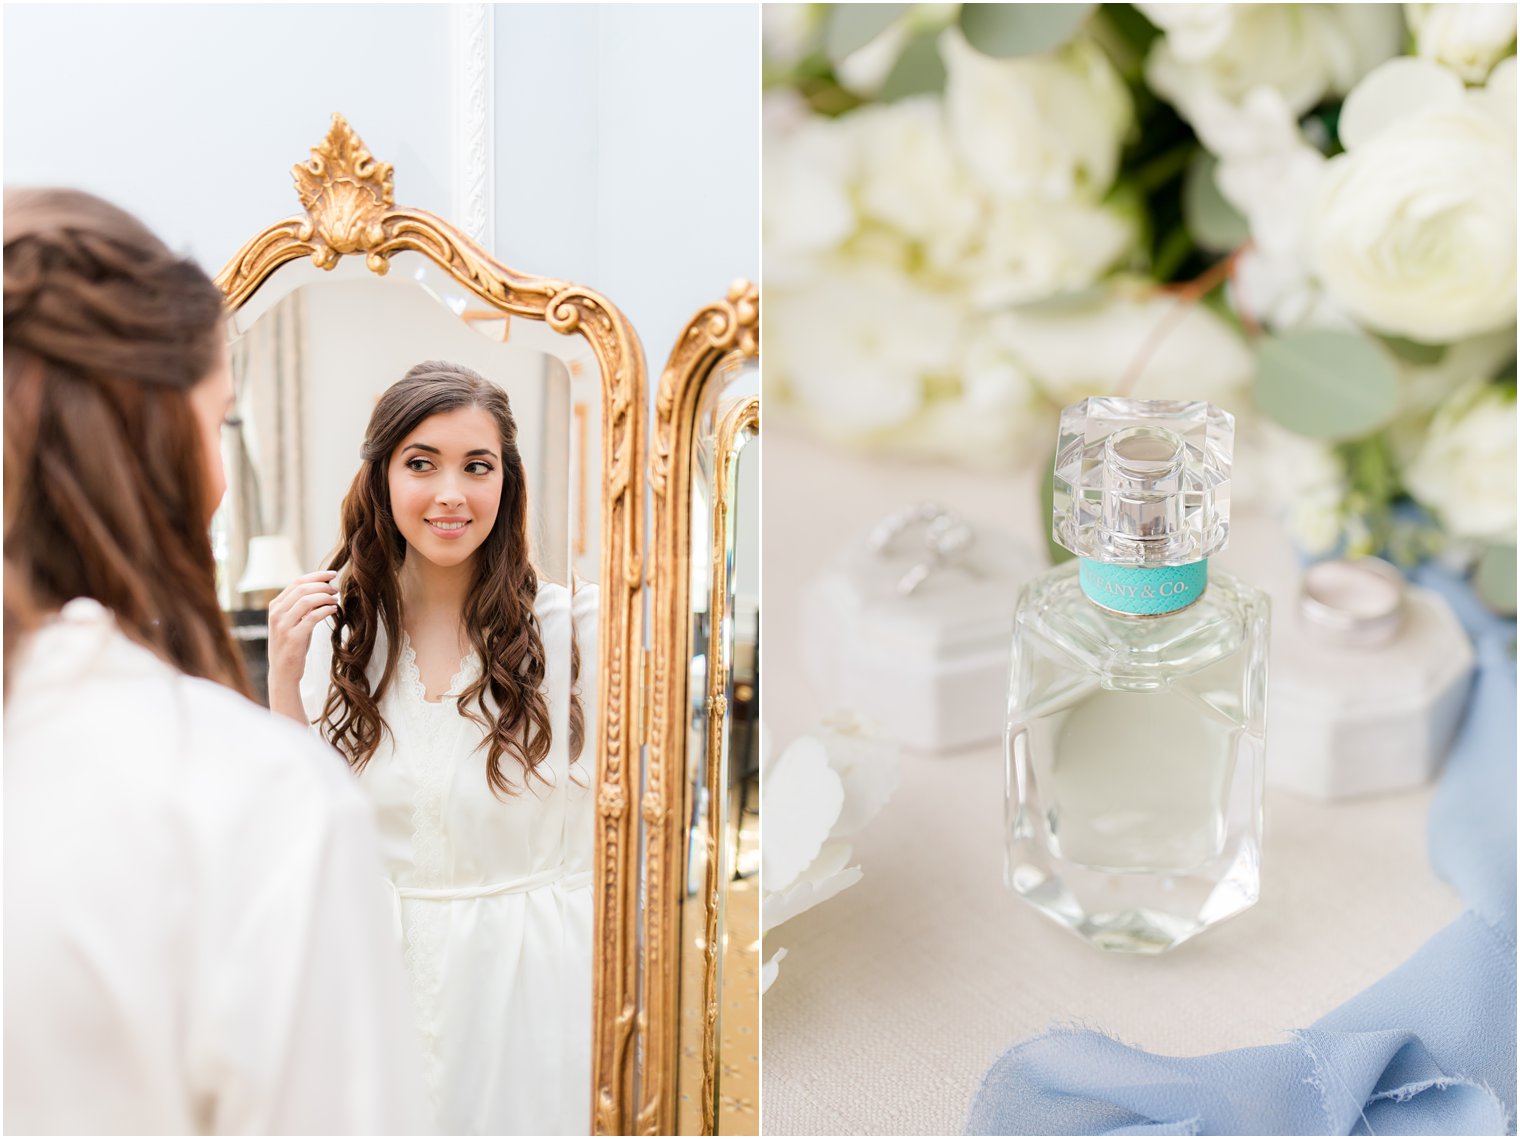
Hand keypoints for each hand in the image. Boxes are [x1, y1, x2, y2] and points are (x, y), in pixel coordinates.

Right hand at [267, 570, 339, 689]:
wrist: (283, 672)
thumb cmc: (292, 645)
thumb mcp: (294, 622)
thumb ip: (302, 606)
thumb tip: (323, 588)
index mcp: (275, 606)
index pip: (296, 582)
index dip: (316, 576)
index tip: (332, 574)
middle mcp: (276, 614)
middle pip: (302, 588)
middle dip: (322, 585)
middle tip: (336, 589)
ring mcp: (283, 626)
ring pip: (306, 600)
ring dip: (325, 597)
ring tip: (336, 600)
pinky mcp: (293, 638)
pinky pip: (312, 617)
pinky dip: (325, 610)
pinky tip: (333, 610)